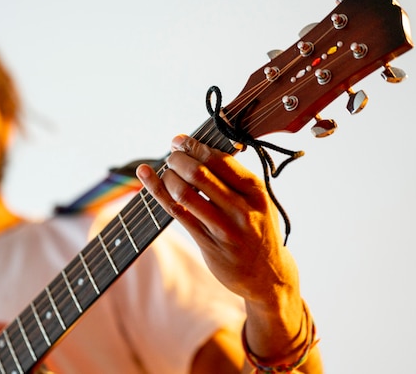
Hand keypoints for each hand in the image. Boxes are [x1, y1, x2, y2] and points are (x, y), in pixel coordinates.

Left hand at [136, 134, 298, 304]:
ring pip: (185, 194)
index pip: (220, 160)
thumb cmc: (258, 230)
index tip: (180, 141)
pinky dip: (159, 193)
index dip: (194, 146)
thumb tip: (201, 150)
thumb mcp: (259, 201)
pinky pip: (178, 214)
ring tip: (165, 171)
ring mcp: (224, 229)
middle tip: (171, 155)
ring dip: (167, 177)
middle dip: (178, 159)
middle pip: (199, 174)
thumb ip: (236, 179)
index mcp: (256, 191)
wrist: (267, 275)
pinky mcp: (208, 244)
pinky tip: (148, 180)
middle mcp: (241, 209)